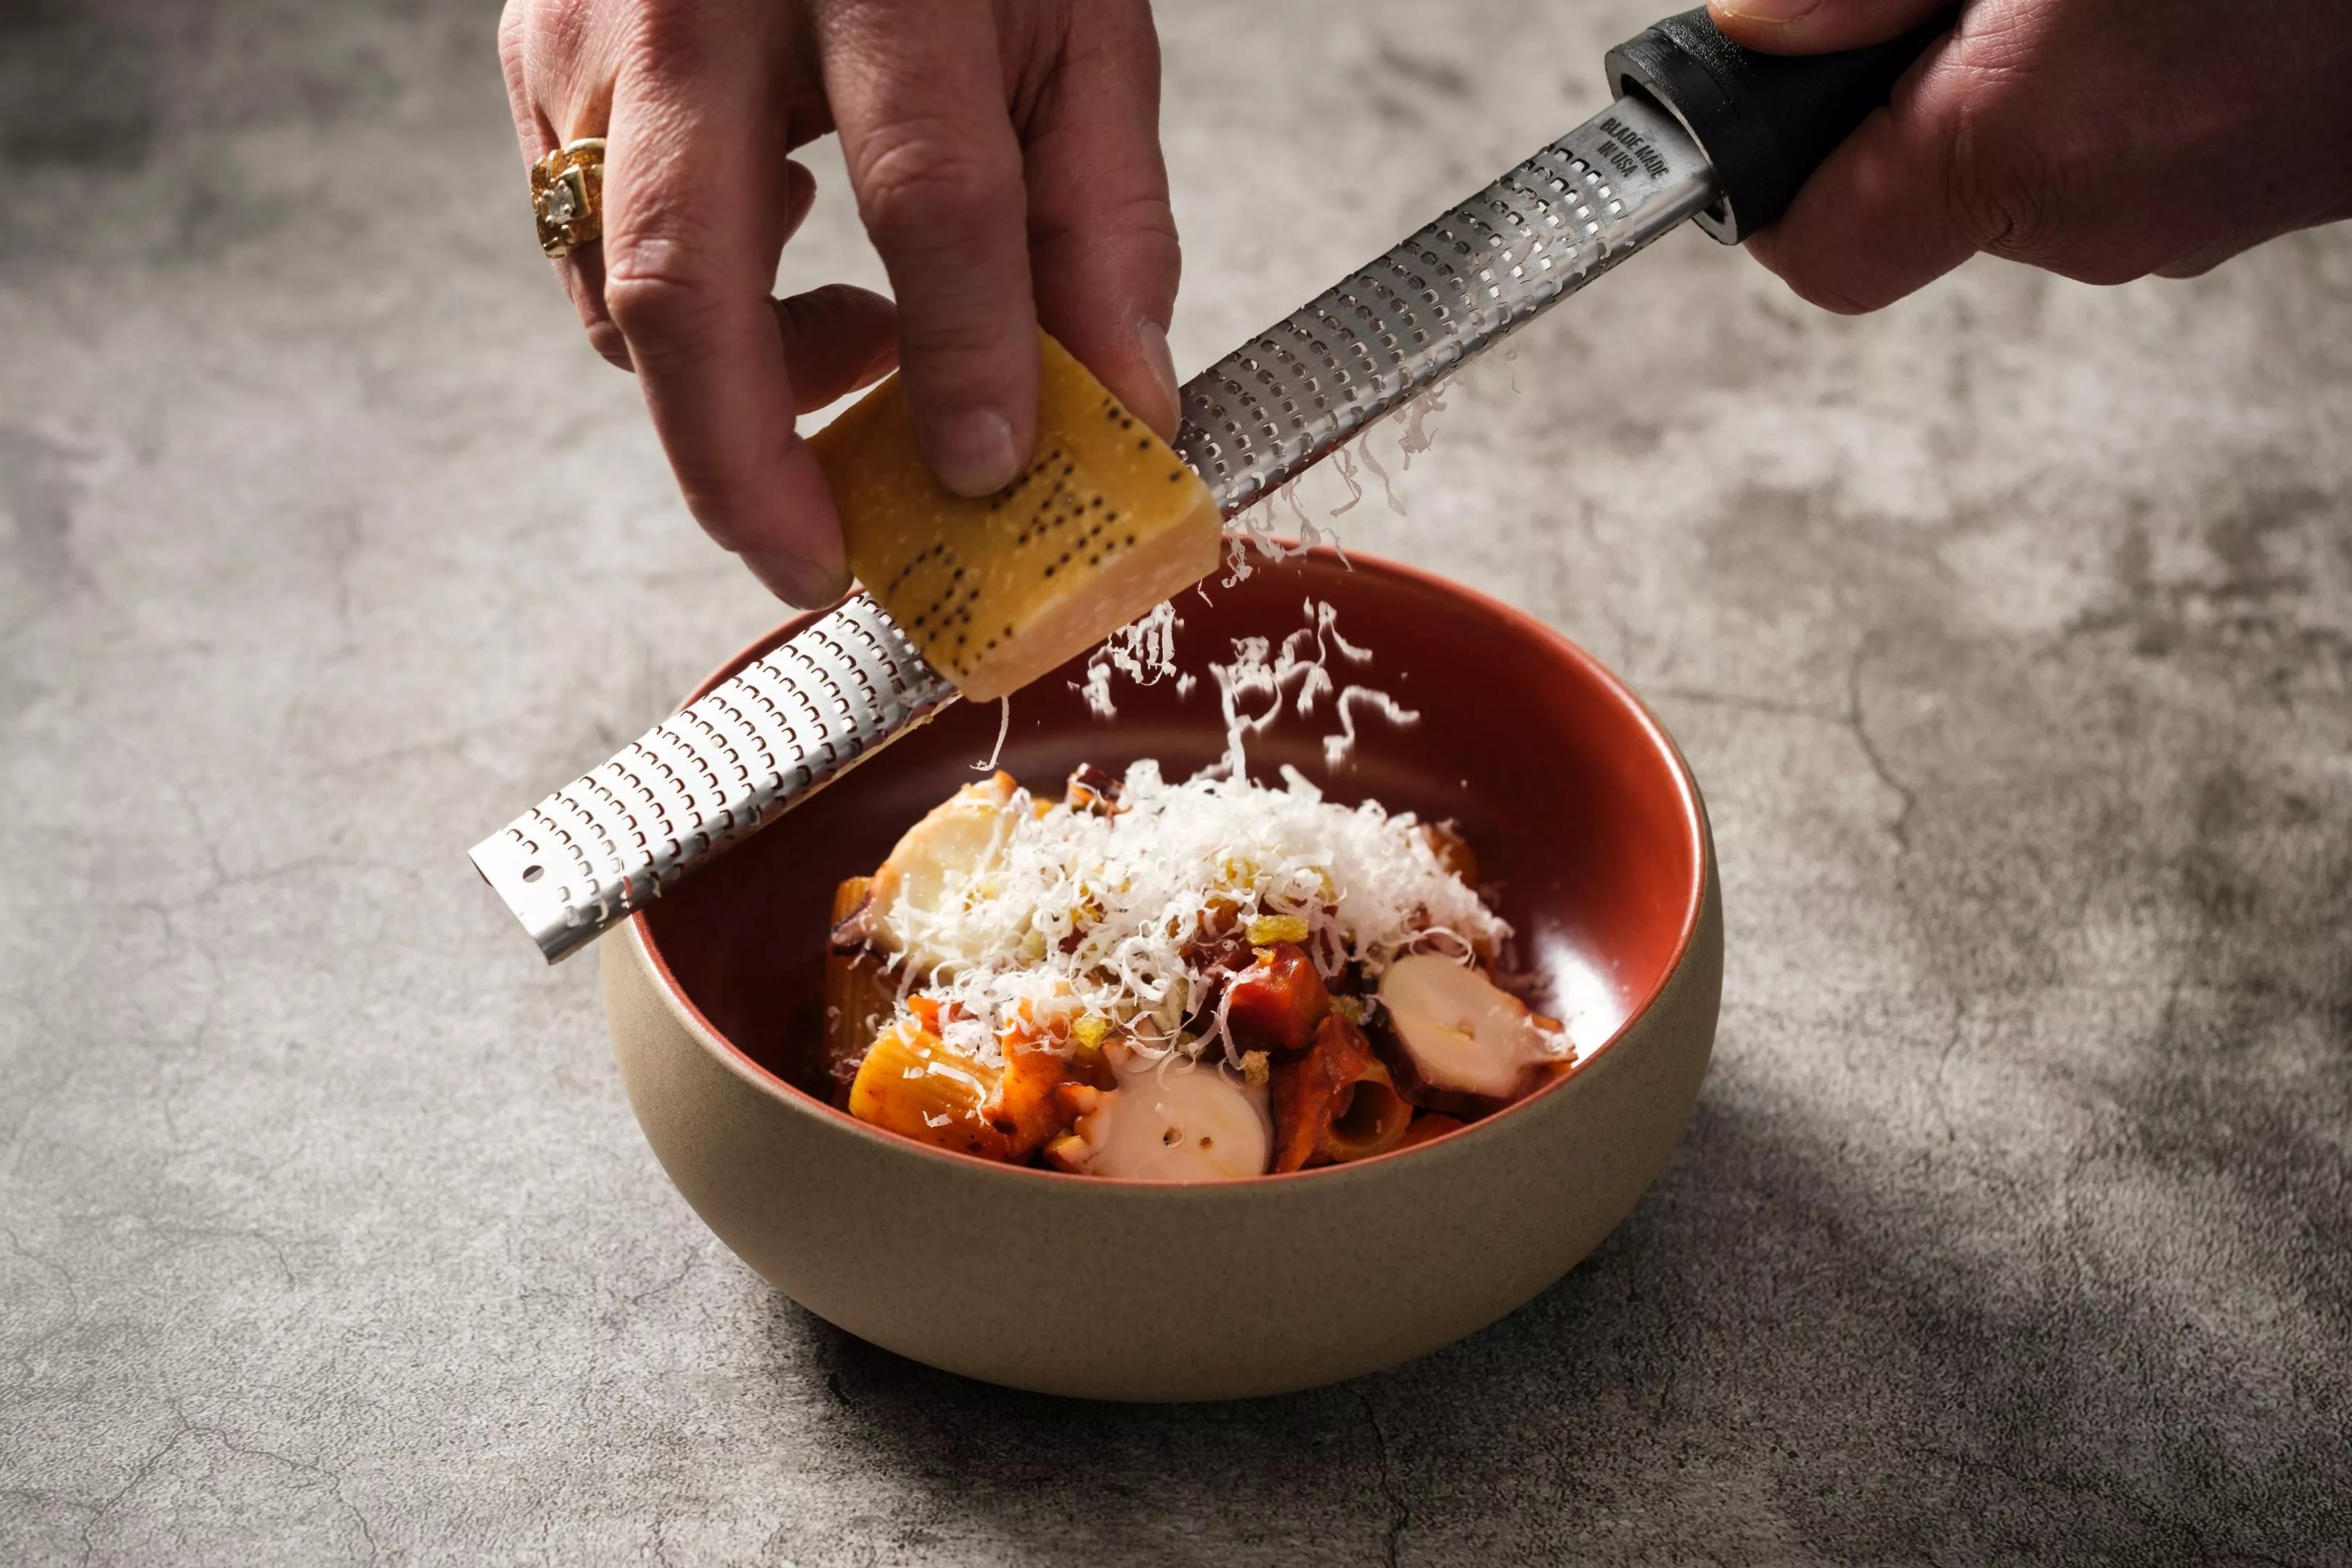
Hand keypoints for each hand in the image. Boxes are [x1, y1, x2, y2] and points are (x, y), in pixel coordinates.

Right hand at [499, 0, 1180, 605]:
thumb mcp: (1073, 26)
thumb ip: (1105, 215)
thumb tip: (1124, 402)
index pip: (928, 191)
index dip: (967, 353)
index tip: (992, 472)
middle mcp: (702, 1)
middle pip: (688, 284)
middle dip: (750, 467)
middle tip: (821, 567)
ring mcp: (593, 33)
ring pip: (619, 291)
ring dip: (733, 389)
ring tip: (858, 358)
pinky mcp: (538, 60)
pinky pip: (591, 250)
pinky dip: (689, 315)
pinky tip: (785, 276)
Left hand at [1706, 0, 2351, 311]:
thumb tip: (1753, 29)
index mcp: (2018, 151)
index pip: (1814, 251)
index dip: (1770, 174)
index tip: (1764, 97)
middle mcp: (2098, 217)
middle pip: (1916, 196)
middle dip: (1908, 91)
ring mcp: (2185, 214)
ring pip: (2024, 165)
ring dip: (2018, 73)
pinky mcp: (2247, 188)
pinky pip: (2122, 145)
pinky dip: (2109, 77)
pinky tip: (2157, 7)